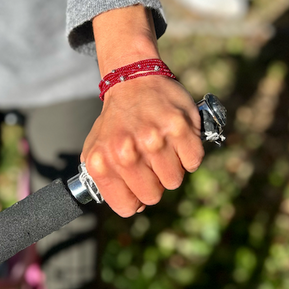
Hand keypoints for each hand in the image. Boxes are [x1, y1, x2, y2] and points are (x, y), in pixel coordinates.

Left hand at [81, 75, 203, 216]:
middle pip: (153, 196)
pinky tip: (175, 140)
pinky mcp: (179, 127)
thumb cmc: (116, 120)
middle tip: (149, 162)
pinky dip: (188, 154)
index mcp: (102, 161)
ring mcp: (154, 139)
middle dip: (153, 183)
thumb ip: (107, 182)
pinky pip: (193, 162)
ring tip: (161, 147)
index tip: (136, 185)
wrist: (133, 80)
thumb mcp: (96, 150)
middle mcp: (126, 151)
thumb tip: (134, 206)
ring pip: (174, 181)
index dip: (135, 199)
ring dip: (171, 167)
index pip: (128, 207)